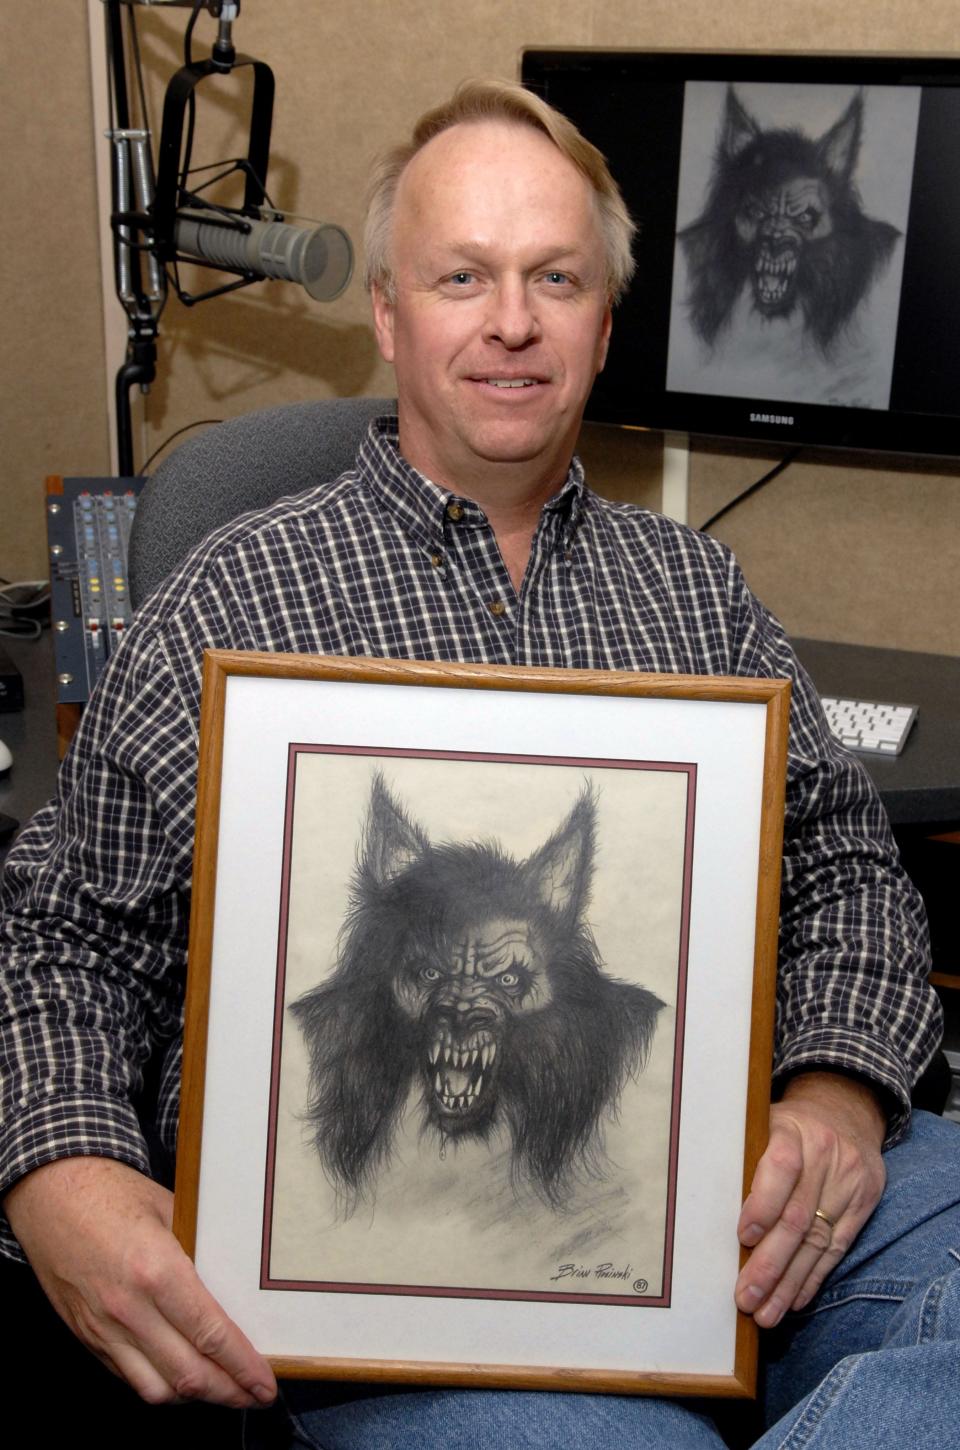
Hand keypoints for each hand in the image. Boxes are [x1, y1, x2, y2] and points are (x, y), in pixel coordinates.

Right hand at [3, 1156, 276, 1406]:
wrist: (51, 1196)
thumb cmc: (111, 1194)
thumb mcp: (169, 1209)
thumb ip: (201, 1249)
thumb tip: (236, 1280)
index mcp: (157, 1271)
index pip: (211, 1334)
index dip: (242, 1365)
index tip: (264, 1382)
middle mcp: (129, 1309)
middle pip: (188, 1374)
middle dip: (228, 1392)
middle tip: (253, 1394)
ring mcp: (104, 1328)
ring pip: (156, 1389)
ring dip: (194, 1397)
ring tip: (221, 1390)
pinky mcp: (87, 1337)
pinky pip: (128, 1377)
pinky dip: (159, 1384)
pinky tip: (180, 1374)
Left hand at [734, 1072, 886, 1328]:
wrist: (845, 1112)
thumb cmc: (787, 1126)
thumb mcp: (763, 1122)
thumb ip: (745, 1156)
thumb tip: (708, 1205)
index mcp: (792, 1129)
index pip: (782, 1167)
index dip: (762, 1204)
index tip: (742, 1238)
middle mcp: (825, 1155)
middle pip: (798, 1217)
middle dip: (770, 1264)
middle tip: (745, 1298)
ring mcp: (849, 1181)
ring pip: (817, 1241)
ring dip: (789, 1284)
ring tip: (766, 1314)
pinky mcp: (864, 1203)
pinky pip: (837, 1248)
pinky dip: (813, 1277)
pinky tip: (795, 1300)